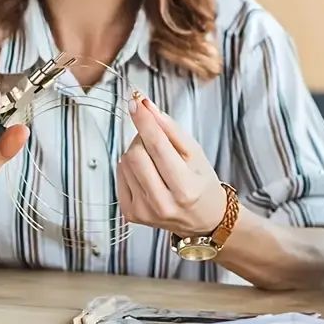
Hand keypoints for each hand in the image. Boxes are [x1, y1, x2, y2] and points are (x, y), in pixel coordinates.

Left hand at [116, 95, 225, 236]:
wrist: (203, 220)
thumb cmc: (201, 183)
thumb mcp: (196, 153)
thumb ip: (171, 129)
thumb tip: (147, 107)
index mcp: (185, 188)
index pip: (157, 146)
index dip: (144, 121)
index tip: (136, 102)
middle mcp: (162, 203)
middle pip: (136, 154)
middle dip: (143, 139)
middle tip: (156, 142)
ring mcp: (144, 212)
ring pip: (125, 162)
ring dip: (137, 153)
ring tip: (155, 162)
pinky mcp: (131, 215)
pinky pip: (120, 175)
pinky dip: (130, 168)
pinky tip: (147, 174)